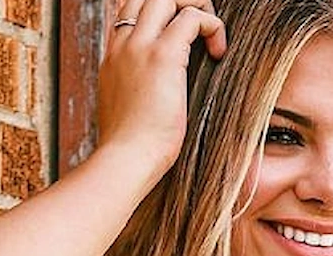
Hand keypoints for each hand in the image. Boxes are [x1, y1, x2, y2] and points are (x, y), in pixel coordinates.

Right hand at [97, 0, 227, 185]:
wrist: (125, 162)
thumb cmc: (130, 152)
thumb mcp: (127, 115)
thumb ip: (137, 96)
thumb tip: (155, 103)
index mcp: (114, 58)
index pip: (129, 12)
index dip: (156, 14)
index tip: (178, 35)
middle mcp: (124, 46)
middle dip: (178, 4)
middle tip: (199, 30)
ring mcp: (140, 47)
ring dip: (195, 7)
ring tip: (210, 36)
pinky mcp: (163, 56)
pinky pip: (192, 18)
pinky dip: (211, 26)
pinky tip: (218, 52)